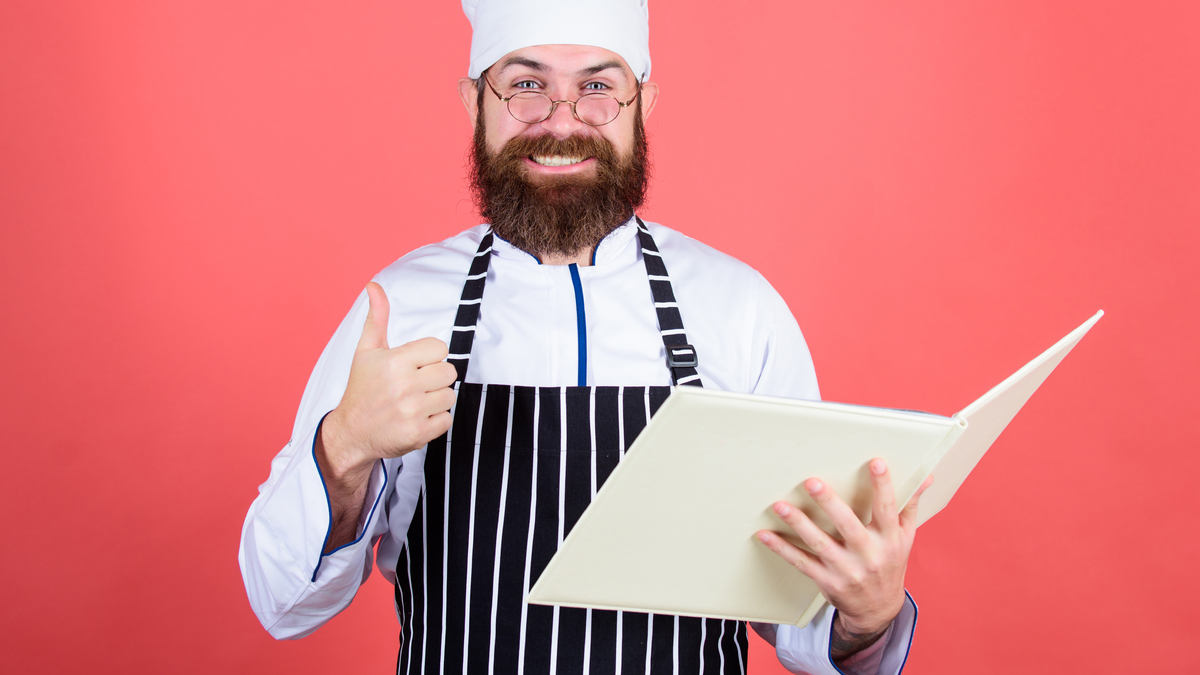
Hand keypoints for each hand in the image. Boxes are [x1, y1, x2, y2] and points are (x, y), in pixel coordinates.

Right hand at [321, 282, 457, 478]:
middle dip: (434, 378)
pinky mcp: (418, 433)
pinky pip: (447, 419)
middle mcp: (405, 385)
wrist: (350, 433)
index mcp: (395, 361)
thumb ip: (376, 318)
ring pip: (450, 395)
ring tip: (415, 401)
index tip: (414, 365)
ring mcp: (412, 410)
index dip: (429, 357)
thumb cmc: (361, 389)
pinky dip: (435, 420)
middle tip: (415, 385)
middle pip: (449, 372)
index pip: (440, 348)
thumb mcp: (365, 351)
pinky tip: (416, 417)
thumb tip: (374, 286)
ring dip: (436, 399)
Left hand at [756, 460, 932, 636]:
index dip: (883, 487)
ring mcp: (847, 570)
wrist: (878, 610)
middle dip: (830, 504)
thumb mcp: (906, 538)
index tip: (876, 463)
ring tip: (780, 505)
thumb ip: (910, 506)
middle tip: (811, 482)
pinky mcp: (827, 581)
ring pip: (820, 544)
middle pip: (848, 526)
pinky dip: (782, 549)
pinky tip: (765, 534)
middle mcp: (869, 555)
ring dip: (798, 524)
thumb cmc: (890, 564)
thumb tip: (926, 476)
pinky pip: (801, 563)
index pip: (888, 510)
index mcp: (890, 540)